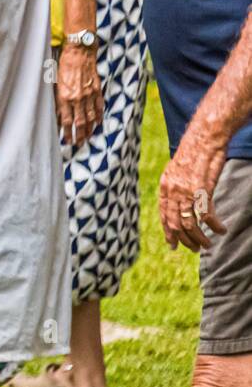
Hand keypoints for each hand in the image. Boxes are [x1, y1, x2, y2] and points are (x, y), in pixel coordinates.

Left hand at [56, 43, 103, 145]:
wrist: (79, 53)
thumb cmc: (63, 65)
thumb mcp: (54, 83)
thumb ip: (56, 99)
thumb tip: (56, 114)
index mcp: (64, 97)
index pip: (65, 121)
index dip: (66, 133)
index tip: (66, 141)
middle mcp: (77, 98)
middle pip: (79, 122)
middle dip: (78, 135)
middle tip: (78, 144)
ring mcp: (89, 95)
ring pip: (90, 117)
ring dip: (89, 129)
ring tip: (87, 138)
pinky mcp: (97, 90)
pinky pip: (99, 107)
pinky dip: (99, 116)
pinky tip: (98, 123)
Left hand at [159, 118, 229, 251]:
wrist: (204, 138)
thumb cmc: (195, 153)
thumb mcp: (178, 170)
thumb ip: (176, 187)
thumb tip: (179, 201)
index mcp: (165, 186)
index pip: (164, 215)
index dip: (168, 232)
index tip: (173, 245)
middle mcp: (172, 190)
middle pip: (175, 223)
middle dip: (184, 240)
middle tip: (195, 249)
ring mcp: (186, 191)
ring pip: (190, 224)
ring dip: (200, 238)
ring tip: (208, 244)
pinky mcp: (202, 190)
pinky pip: (207, 216)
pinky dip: (215, 226)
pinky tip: (222, 230)